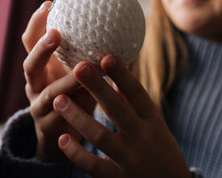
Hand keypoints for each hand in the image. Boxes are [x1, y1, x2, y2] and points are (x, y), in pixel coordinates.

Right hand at [22, 1, 95, 160]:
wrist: (63, 133)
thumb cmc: (75, 94)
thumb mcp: (78, 72)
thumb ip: (89, 54)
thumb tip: (118, 29)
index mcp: (41, 67)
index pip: (31, 42)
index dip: (36, 24)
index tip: (48, 4)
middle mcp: (35, 85)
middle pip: (29, 64)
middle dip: (41, 49)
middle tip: (56, 34)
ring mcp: (39, 107)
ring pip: (48, 94)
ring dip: (66, 81)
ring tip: (82, 70)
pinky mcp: (49, 126)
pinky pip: (61, 116)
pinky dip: (75, 108)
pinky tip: (91, 100)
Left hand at [53, 55, 190, 177]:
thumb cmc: (161, 149)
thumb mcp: (155, 125)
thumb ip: (136, 104)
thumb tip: (118, 75)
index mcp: (153, 120)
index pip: (137, 93)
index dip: (122, 75)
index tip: (107, 56)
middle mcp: (143, 136)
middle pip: (117, 109)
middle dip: (97, 87)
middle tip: (78, 67)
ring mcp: (130, 159)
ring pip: (100, 136)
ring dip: (79, 117)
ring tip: (60, 100)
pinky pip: (94, 166)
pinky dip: (78, 153)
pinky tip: (63, 138)